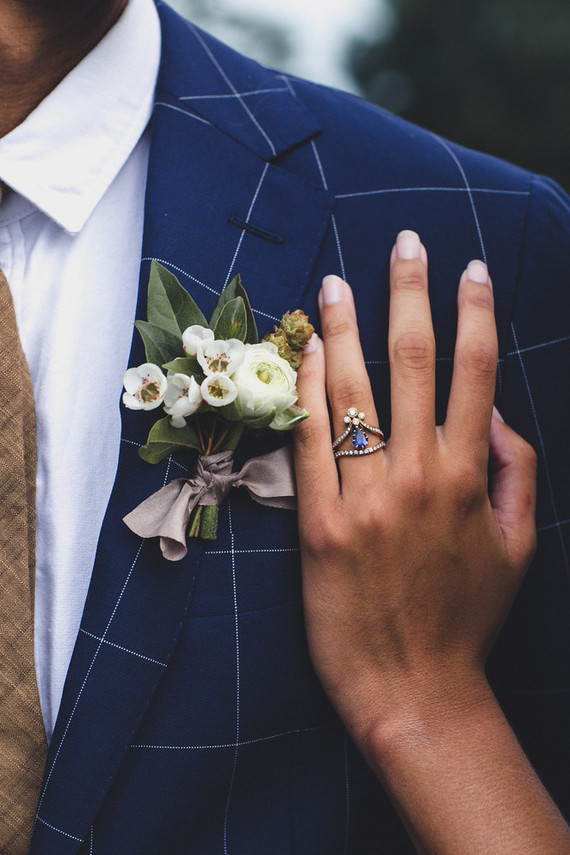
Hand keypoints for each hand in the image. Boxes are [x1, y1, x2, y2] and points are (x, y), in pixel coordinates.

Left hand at [292, 232, 569, 853]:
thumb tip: (499, 411)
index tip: (470, 270)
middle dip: (412, 295)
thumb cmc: (466, 617)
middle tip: (406, 245)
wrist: (413, 686)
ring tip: (337, 283)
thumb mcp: (517, 545)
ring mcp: (366, 498)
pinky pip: (311, 444)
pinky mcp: (320, 524)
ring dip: (345, 330)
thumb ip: (516, 471)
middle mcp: (419, 476)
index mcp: (470, 477)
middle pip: (416, 364)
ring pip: (355, 393)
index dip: (476, 313)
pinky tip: (301, 354)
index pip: (476, 374)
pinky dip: (306, 393)